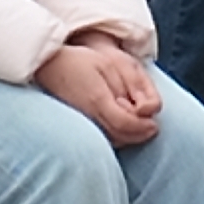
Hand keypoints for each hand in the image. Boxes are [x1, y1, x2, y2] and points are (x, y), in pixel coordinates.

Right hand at [36, 39, 161, 146]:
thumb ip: (128, 85)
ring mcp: (80, 123)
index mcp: (98, 99)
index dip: (143, 127)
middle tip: (151, 127)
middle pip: (121, 137)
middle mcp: (88, 116)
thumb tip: (143, 109)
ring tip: (138, 127)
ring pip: (111, 141)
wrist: (48, 67)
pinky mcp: (76, 127)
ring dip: (129, 138)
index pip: (127, 124)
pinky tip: (122, 129)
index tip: (155, 124)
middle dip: (140, 135)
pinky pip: (101, 139)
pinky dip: (116, 138)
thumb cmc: (80, 62)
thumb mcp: (108, 65)